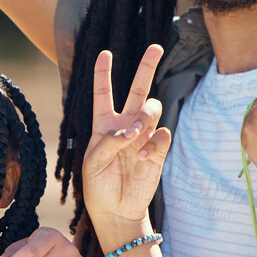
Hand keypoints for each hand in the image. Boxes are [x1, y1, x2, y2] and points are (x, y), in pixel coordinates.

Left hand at [82, 45, 170, 233]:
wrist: (117, 210)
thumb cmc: (98, 186)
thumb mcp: (93, 163)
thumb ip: (108, 142)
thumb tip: (131, 130)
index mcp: (103, 124)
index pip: (104, 93)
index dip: (103, 73)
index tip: (105, 53)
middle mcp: (126, 125)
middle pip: (138, 89)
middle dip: (147, 67)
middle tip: (156, 47)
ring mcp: (144, 136)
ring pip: (152, 109)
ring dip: (145, 118)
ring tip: (135, 138)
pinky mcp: (158, 150)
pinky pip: (162, 135)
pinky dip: (153, 143)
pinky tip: (142, 157)